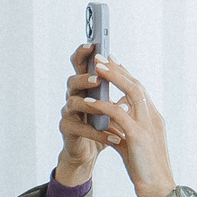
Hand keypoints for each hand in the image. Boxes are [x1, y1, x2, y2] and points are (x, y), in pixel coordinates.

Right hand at [53, 43, 107, 187]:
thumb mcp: (110, 107)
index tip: (92, 44)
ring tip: (106, 106)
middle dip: (84, 78)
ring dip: (90, 104)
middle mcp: (73, 96)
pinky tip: (114, 137)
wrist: (88, 152)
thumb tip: (130, 77)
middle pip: (73, 81)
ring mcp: (67, 113)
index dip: (83, 54)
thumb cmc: (100, 125)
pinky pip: (80, 128)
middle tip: (98, 79)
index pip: (80, 65)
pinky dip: (98, 133)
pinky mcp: (67, 130)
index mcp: (84, 87)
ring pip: (72, 103)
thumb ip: (116, 93)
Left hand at [73, 56, 179, 196]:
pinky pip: (119, 114)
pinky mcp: (139, 136)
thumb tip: (107, 120)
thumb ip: (122, 129)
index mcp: (153, 118)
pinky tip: (89, 101)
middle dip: (117, 69)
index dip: (124, 74)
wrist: (159, 189)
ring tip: (95, 68)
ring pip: (131, 92)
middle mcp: (152, 117)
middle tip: (100, 56)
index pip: (138, 89)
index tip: (110, 61)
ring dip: (112, 77)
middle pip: (135, 84)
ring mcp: (148, 125)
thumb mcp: (132, 144)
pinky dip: (103, 105)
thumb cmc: (145, 169)